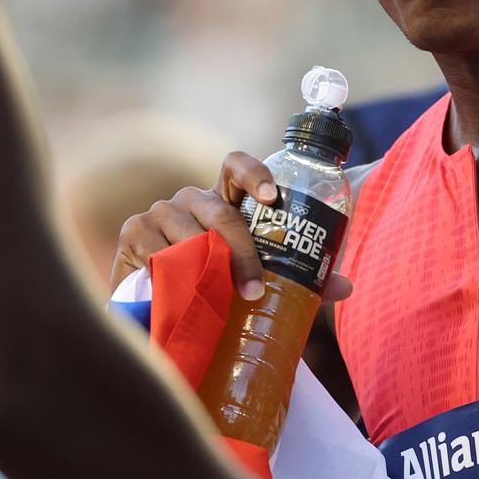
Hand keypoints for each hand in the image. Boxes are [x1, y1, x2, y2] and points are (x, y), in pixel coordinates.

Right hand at [110, 151, 353, 299]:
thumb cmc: (212, 288)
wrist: (155, 312)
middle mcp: (191, 199)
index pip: (236, 166)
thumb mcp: (253, 280)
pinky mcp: (134, 233)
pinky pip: (160, 253)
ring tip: (219, 299)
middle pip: (221, 212)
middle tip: (255, 288)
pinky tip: (179, 292)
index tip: (274, 197)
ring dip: (209, 270)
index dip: (255, 173)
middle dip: (242, 251)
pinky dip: (173, 275)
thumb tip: (345, 285)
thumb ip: (297, 279)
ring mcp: (160, 212)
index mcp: (223, 201)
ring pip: (192, 236)